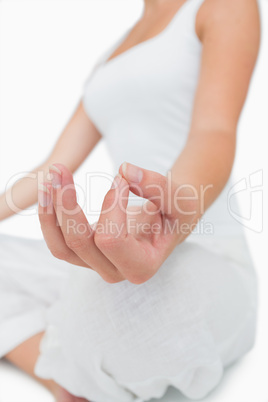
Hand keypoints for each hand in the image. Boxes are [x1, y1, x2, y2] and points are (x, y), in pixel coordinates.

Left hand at [38, 162, 196, 283]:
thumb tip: (125, 170)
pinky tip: (49, 189)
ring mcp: (97, 264)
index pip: (111, 239)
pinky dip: (50, 215)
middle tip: (60, 170)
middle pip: (79, 244)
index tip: (121, 180)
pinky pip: (58, 240)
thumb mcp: (179, 198)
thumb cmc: (178, 211)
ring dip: (51, 210)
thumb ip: (157, 186)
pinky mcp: (85, 253)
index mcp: (142, 265)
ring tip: (49, 177)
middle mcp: (116, 271)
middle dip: (66, 205)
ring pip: (62, 246)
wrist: (170, 219)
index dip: (111, 205)